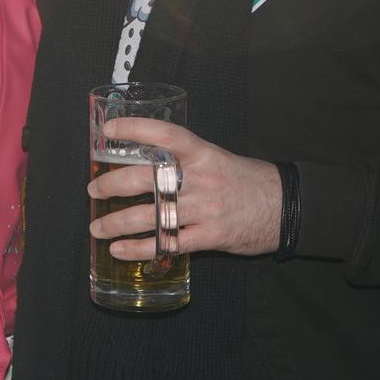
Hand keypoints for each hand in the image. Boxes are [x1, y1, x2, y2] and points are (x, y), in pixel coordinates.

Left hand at [87, 117, 282, 258]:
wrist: (285, 207)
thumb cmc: (244, 180)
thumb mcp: (216, 158)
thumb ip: (184, 160)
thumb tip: (142, 158)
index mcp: (203, 154)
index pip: (166, 135)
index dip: (135, 129)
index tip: (109, 130)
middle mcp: (201, 179)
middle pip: (147, 179)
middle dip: (113, 185)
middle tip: (94, 190)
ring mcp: (205, 209)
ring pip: (151, 216)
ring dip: (117, 223)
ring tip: (98, 228)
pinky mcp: (210, 236)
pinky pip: (168, 244)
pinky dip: (140, 249)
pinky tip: (120, 251)